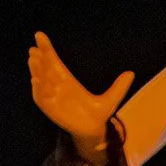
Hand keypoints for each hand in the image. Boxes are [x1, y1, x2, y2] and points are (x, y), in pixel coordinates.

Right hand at [29, 33, 132, 163]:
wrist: (93, 130)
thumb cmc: (98, 113)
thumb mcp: (110, 100)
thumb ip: (119, 87)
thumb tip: (131, 73)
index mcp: (69, 79)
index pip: (55, 61)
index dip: (47, 48)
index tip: (39, 35)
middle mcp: (58, 86)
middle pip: (45, 69)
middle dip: (39, 59)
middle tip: (34, 49)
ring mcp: (53, 97)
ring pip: (41, 81)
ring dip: (37, 71)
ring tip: (33, 60)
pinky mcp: (50, 109)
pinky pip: (41, 98)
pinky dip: (38, 90)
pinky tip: (36, 81)